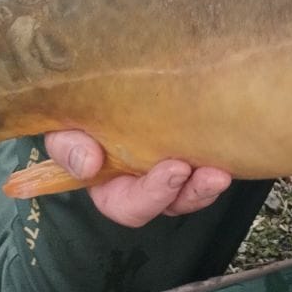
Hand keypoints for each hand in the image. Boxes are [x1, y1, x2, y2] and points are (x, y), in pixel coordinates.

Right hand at [44, 129, 232, 227]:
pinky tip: (227, 154)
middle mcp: (143, 185)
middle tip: (202, 172)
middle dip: (186, 193)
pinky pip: (205, 168)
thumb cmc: (81, 113)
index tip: (172, 171)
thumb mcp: (64, 129)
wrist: (103, 86)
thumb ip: (68, 148)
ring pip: (191, 191)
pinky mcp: (189, 151)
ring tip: (220, 171)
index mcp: (110, 187)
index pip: (128, 205)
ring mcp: (169, 170)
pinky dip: (216, 162)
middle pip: (168, 204)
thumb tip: (88, 164)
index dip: (152, 194)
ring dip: (206, 185)